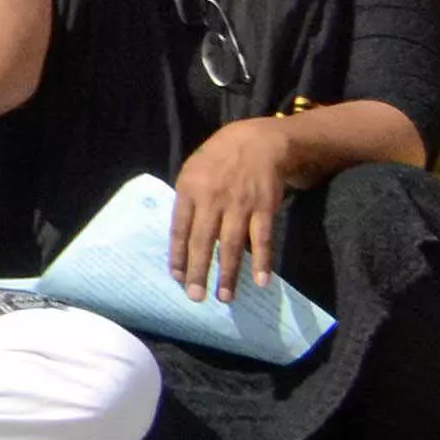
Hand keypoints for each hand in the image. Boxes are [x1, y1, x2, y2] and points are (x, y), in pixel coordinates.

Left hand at [173, 117, 298, 300]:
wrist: (257, 142)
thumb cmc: (218, 160)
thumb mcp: (192, 172)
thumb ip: (187, 202)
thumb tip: (181, 237)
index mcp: (189, 189)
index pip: (179, 228)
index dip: (177, 254)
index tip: (176, 277)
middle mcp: (212, 199)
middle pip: (202, 241)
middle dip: (198, 271)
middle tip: (195, 297)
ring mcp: (239, 205)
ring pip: (231, 245)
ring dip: (227, 273)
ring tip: (224, 297)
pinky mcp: (264, 208)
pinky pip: (262, 239)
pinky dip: (262, 261)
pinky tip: (260, 280)